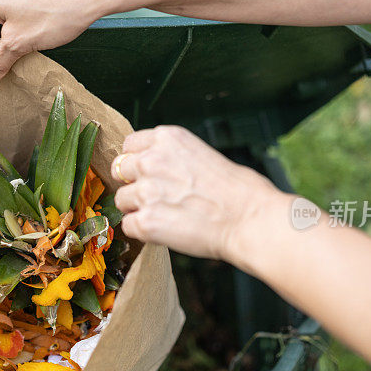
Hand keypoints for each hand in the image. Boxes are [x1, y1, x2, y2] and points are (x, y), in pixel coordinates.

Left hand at [111, 126, 282, 262]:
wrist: (250, 220)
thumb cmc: (238, 191)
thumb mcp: (203, 154)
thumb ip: (172, 158)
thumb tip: (155, 169)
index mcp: (167, 139)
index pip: (129, 146)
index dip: (137, 162)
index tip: (148, 174)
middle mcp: (151, 160)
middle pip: (120, 170)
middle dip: (134, 183)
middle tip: (156, 197)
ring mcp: (146, 191)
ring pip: (121, 200)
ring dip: (138, 209)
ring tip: (166, 215)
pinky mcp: (146, 221)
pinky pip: (128, 226)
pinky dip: (143, 231)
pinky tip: (165, 231)